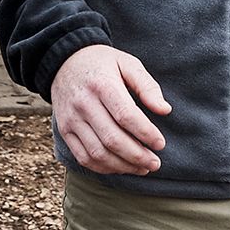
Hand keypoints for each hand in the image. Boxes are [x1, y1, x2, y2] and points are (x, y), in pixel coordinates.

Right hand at [51, 45, 169, 174]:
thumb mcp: (128, 64)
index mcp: (102, 85)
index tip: (160, 144)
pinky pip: (83, 157)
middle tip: (155, 163)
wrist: (64, 62)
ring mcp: (71, 119)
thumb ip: (147, 86)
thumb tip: (165, 110)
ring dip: (122, 166)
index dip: (145, 133)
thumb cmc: (103, 63)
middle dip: (137, 156)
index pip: (126, 116)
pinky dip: (104, 168)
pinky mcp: (64, 131)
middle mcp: (83, 104)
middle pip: (112, 139)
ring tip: (142, 168)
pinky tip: (121, 167)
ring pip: (97, 153)